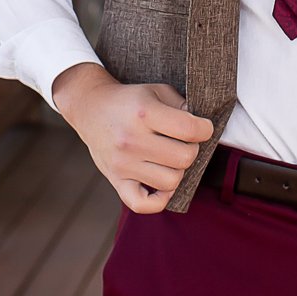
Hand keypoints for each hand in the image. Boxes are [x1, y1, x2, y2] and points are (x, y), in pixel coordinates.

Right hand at [53, 63, 214, 213]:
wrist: (91, 109)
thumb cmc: (129, 101)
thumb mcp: (156, 91)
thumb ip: (182, 105)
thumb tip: (201, 128)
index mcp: (144, 112)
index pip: (190, 129)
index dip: (205, 129)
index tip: (202, 127)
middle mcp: (131, 140)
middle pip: (184, 158)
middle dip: (192, 149)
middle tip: (184, 142)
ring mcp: (122, 163)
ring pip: (170, 181)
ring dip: (178, 171)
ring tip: (171, 158)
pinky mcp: (116, 181)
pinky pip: (143, 204)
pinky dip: (159, 200)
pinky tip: (162, 184)